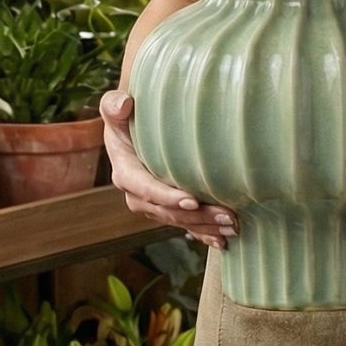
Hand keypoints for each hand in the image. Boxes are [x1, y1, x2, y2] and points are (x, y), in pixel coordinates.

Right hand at [100, 90, 237, 248]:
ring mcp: (153, 204)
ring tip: (232, 227)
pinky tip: (221, 241)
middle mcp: (137, 194)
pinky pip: (184, 225)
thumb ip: (113, 106)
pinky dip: (202, 235)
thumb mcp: (114, 108)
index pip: (144, 188)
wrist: (135, 128)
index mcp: (125, 172)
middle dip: (196, 217)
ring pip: (179, 221)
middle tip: (227, 216)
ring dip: (205, 227)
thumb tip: (124, 104)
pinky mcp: (167, 208)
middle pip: (167, 211)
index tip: (191, 201)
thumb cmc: (128, 115)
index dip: (166, 197)